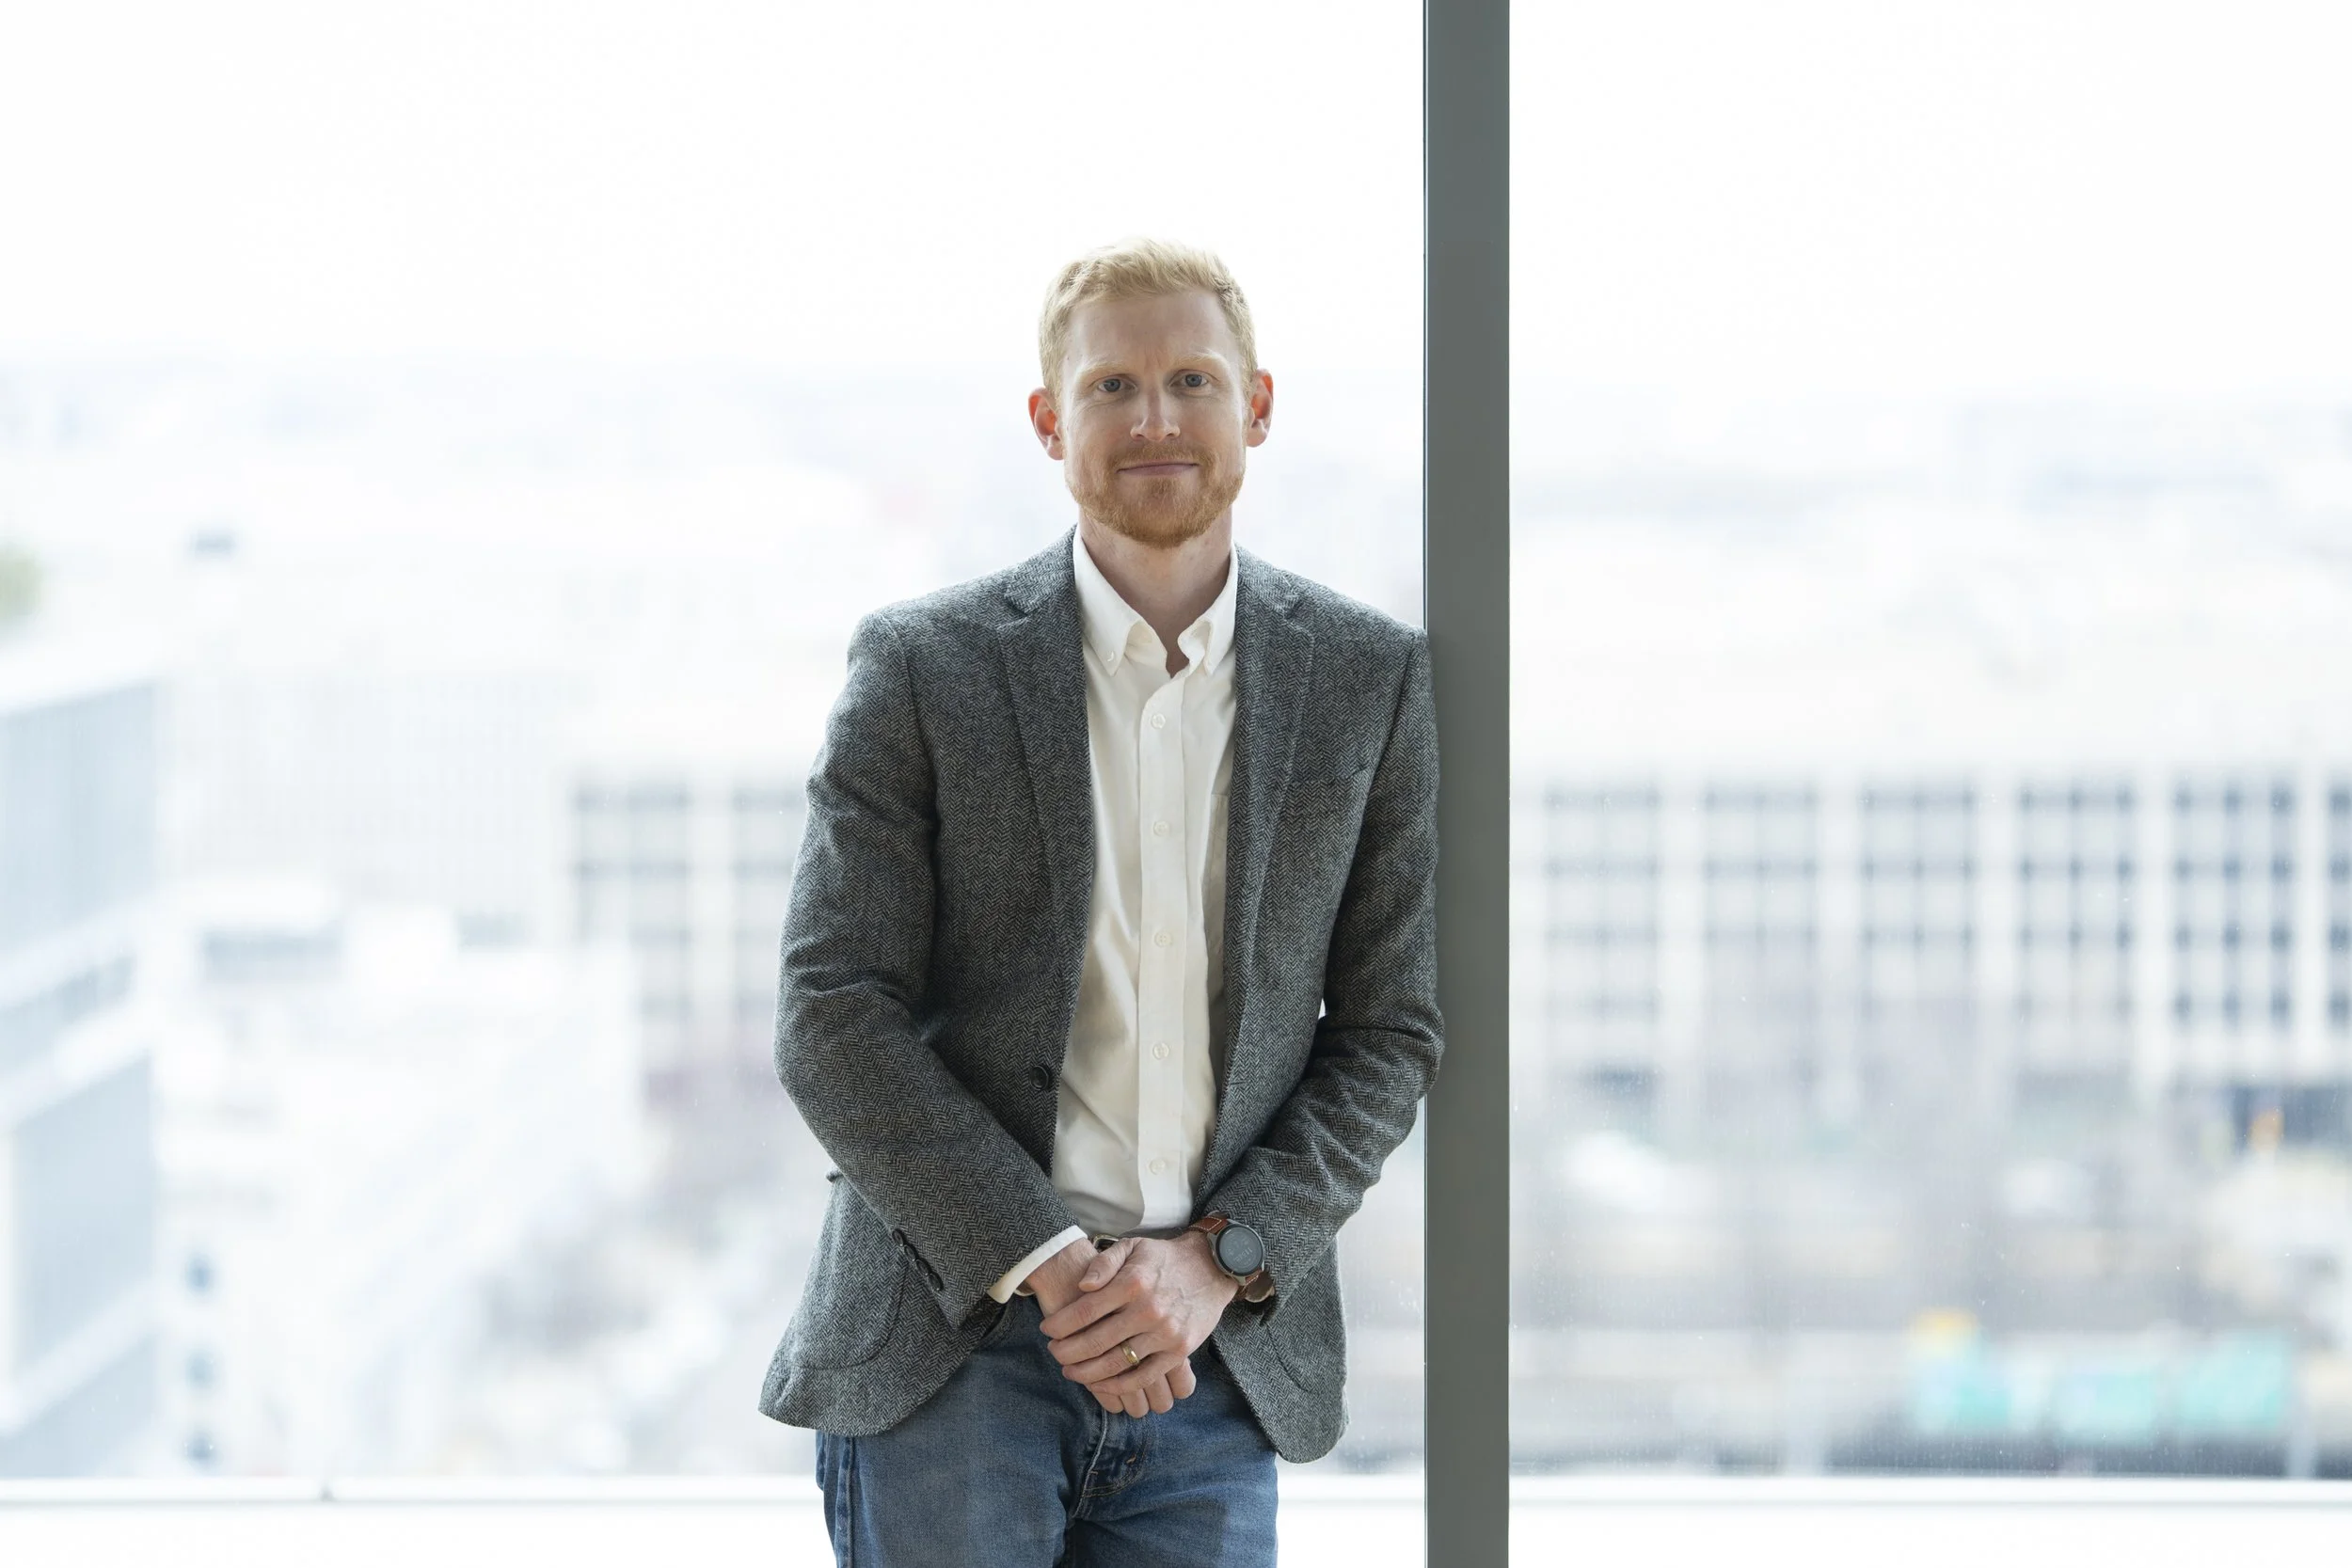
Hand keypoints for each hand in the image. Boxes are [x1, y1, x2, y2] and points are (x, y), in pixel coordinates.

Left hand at [1039, 1233, 1236, 1414]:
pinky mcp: (1178, 1352)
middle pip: (1095, 1341)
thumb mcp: (1133, 1246)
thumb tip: (1082, 1286)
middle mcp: (1148, 1310)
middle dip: (1066, 1352)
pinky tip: (1100, 1384)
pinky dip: (1118, 1386)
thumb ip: (1104, 1263)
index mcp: (1133, 1283)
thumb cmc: (1165, 1258)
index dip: (1060, 1324)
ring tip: (1071, 1371)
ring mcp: (1165, 1334)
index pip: (1085, 1311)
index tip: (1047, 1329)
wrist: (1212, 1268)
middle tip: (1054, 1353)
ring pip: (1116, 1363)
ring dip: (1087, 1373)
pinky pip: (1143, 1377)